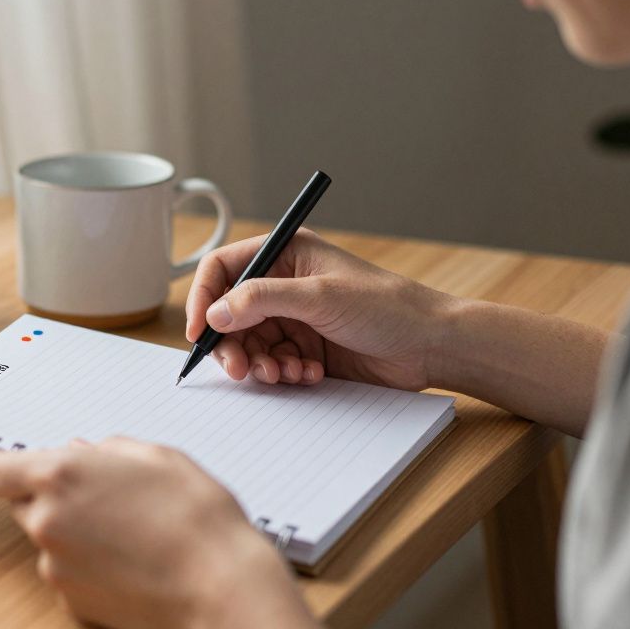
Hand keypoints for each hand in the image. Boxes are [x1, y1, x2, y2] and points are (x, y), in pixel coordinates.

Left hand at [0, 438, 328, 628]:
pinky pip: (68, 572)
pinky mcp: (71, 601)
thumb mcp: (156, 456)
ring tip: (129, 531)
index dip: (4, 469)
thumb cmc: (196, 517)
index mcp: (60, 475)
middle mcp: (46, 520)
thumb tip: (83, 454)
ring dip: (73, 532)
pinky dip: (89, 566)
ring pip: (48, 539)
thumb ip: (107, 450)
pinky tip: (130, 561)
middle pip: (20, 504)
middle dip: (49, 497)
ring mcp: (55, 565)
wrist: (219, 586)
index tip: (18, 470)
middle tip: (100, 496)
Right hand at [186, 229, 456, 390]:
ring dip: (261, 363)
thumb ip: (261, 300)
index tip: (199, 332)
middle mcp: (284, 284)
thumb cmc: (386, 306)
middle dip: (233, 344)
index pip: (223, 269)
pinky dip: (283, 373)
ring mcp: (295, 318)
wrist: (430, 345)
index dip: (203, 298)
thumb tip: (214, 314)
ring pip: (250, 344)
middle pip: (230, 314)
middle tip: (240, 370)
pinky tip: (309, 374)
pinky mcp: (306, 349)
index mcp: (285, 254)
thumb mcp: (319, 297)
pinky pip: (273, 363)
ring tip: (285, 372)